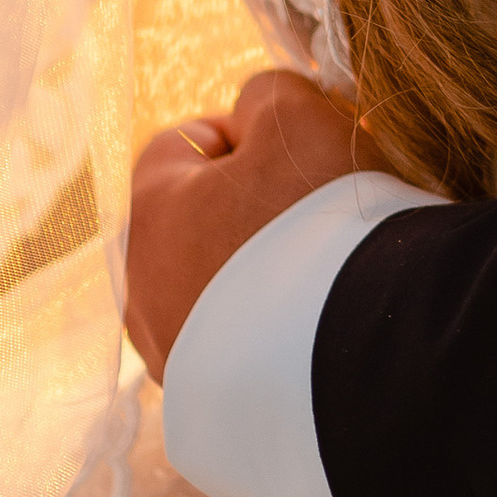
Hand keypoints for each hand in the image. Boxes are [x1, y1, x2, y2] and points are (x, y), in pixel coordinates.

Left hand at [124, 68, 364, 382]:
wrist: (355, 354)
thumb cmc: (318, 221)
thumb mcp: (298, 117)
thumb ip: (266, 93)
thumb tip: (256, 111)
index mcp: (150, 209)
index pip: (182, 145)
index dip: (246, 136)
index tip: (301, 152)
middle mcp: (140, 286)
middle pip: (193, 221)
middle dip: (247, 210)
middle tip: (315, 214)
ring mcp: (168, 353)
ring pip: (208, 289)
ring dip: (252, 276)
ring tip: (317, 278)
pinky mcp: (203, 403)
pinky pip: (229, 349)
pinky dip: (261, 332)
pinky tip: (309, 327)